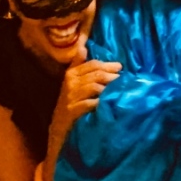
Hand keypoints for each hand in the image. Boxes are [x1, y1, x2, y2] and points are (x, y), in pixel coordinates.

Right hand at [43, 44, 121, 180]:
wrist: (57, 133)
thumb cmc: (70, 107)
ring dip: (108, 88)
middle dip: (111, 75)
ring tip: (119, 91)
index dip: (107, 65)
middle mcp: (69, 84)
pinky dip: (99, 103)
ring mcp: (69, 99)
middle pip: (94, 74)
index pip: (92, 65)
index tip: (120, 67)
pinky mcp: (71, 113)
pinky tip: (108, 104)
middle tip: (123, 79)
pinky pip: (88, 104)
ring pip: (92, 87)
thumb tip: (83, 46)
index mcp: (70, 75)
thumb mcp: (73, 85)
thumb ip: (79, 65)